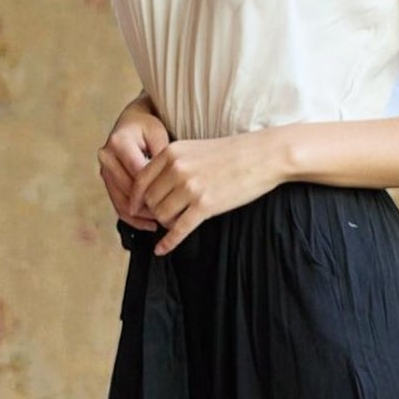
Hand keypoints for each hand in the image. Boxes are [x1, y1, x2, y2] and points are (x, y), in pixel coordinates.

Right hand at [98, 95, 170, 229]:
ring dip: (140, 216)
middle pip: (129, 191)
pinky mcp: (106, 181)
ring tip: (160, 224)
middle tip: (170, 219)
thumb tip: (166, 185)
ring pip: (121, 201)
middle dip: (149, 207)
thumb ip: (161, 158)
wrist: (131, 123)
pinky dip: (133, 217)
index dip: (156, 192)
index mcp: (119, 143)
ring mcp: (104, 170)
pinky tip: (148, 224)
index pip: (139, 175)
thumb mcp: (159, 136)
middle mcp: (107, 157)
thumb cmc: (148, 128)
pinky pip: (118, 204)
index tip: (174, 204)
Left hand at [126, 129, 287, 253]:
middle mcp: (177, 170)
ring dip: (166, 223)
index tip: (135, 209)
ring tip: (177, 221)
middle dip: (154, 212)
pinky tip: (161, 250)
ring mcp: (190, 188)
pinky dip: (168, 242)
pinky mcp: (205, 206)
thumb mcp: (194, 148)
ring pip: (162, 216)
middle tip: (164, 216)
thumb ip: (173, 164)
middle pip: (149, 201)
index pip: (140, 181)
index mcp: (171, 153)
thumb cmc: (232, 153)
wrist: (263, 156)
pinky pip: (179, 230)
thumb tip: (154, 187)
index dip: (136, 199)